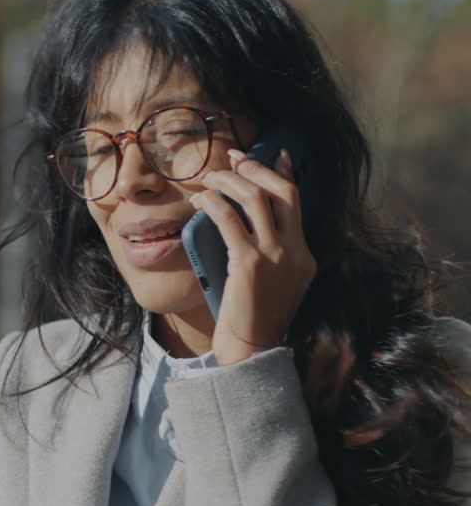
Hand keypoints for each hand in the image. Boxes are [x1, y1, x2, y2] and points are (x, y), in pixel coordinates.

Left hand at [190, 148, 315, 364]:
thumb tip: (248, 230)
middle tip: (234, 158)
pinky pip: (230, 220)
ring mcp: (276, 256)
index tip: (273, 153)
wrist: (251, 352)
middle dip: (257, 169)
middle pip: (283, 193)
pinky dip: (214, 204)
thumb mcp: (274, 285)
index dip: (285, 173)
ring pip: (257, 199)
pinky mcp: (250, 264)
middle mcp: (295, 252)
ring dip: (231, 182)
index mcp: (305, 256)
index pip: (298, 204)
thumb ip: (273, 258)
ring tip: (211, 176)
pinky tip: (200, 201)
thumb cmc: (253, 322)